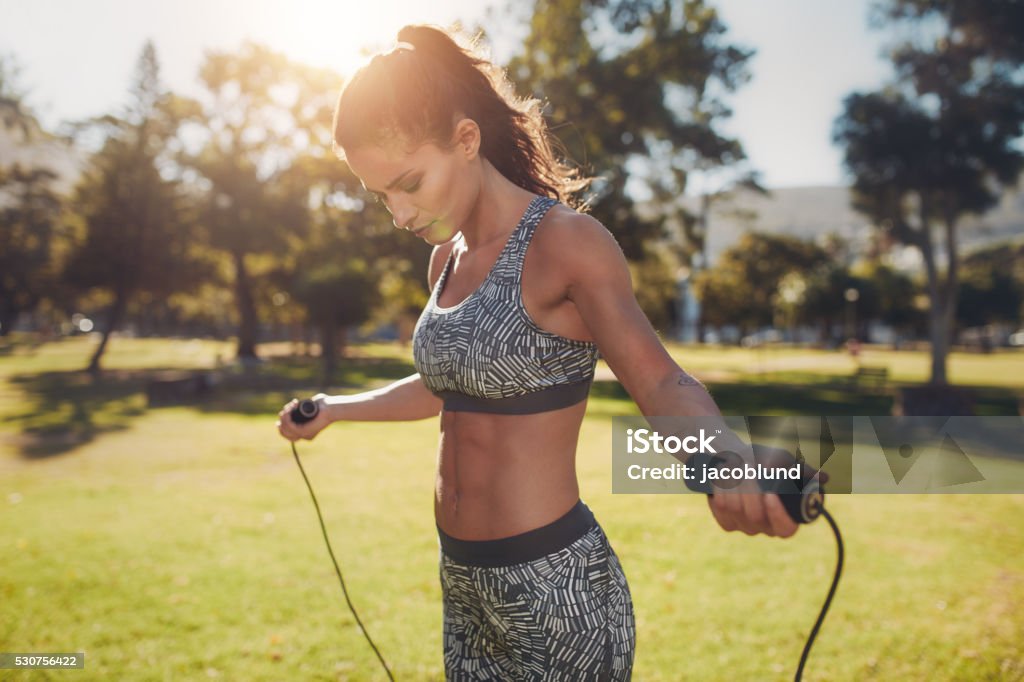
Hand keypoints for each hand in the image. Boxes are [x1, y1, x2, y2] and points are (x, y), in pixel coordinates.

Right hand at [276, 393, 329, 441]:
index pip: (289, 435)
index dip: (281, 427)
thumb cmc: (325, 404)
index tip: (282, 415)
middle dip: (282, 419)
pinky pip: (290, 427)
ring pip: (285, 428)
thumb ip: (306, 406)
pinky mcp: (304, 431)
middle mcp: (305, 435)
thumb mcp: (312, 406)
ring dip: (284, 416)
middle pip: (284, 432)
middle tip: (288, 408)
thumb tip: (297, 406)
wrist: (332, 407)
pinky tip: (288, 411)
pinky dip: (286, 418)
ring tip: (291, 405)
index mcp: (307, 432)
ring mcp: (304, 434)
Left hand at [703, 445, 828, 537]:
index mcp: (785, 519)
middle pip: (756, 516)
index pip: (785, 528)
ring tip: (735, 465)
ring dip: (734, 485)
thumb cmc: (764, 461)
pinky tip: (722, 477)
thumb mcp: (784, 462)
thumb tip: (824, 478)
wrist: (736, 458)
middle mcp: (766, 528)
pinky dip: (721, 490)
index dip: (777, 513)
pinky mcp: (727, 523)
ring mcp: (745, 527)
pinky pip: (721, 509)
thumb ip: (803, 471)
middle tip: (747, 466)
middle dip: (750, 489)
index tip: (769, 493)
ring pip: (736, 511)